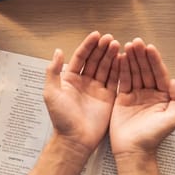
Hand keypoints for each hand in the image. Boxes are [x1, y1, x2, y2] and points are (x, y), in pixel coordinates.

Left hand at [43, 32, 120, 153]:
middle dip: (102, 48)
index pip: (81, 57)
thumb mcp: (51, 92)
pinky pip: (114, 80)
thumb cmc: (61, 119)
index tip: (96, 35)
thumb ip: (53, 71)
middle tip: (110, 38)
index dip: (88, 45)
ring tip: (117, 45)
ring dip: (111, 56)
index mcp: (70, 79)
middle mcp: (84, 82)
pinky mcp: (108, 97)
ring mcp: (97, 89)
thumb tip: (58, 52)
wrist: (75, 139)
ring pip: (106, 67)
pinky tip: (123, 59)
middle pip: (95, 60)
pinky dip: (119, 69)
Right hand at [110, 39, 174, 155]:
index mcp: (164, 95)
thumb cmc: (154, 138)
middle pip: (146, 69)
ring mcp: (136, 94)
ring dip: (131, 59)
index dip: (155, 60)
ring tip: (127, 45)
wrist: (134, 151)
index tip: (150, 48)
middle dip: (141, 55)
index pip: (160, 73)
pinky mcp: (123, 98)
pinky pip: (122, 80)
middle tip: (136, 42)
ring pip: (134, 72)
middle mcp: (150, 92)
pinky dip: (121, 69)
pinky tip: (119, 58)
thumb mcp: (172, 119)